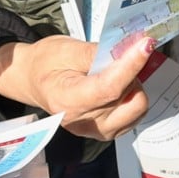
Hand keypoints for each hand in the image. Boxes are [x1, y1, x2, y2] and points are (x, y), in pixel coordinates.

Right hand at [0, 33, 153, 140]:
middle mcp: (84, 123)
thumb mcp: (65, 49)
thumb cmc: (45, 62)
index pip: (109, 88)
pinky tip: (117, 85)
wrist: (33, 81)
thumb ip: (96, 53)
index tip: (145, 45)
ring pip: (136, 108)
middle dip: (132, 73)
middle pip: (128, 100)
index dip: (130, 66)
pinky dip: (131, 96)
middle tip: (119, 56)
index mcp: (68, 100)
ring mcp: (96, 132)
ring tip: (114, 72)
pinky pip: (133, 115)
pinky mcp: (106, 133)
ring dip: (133, 86)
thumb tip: (126, 51)